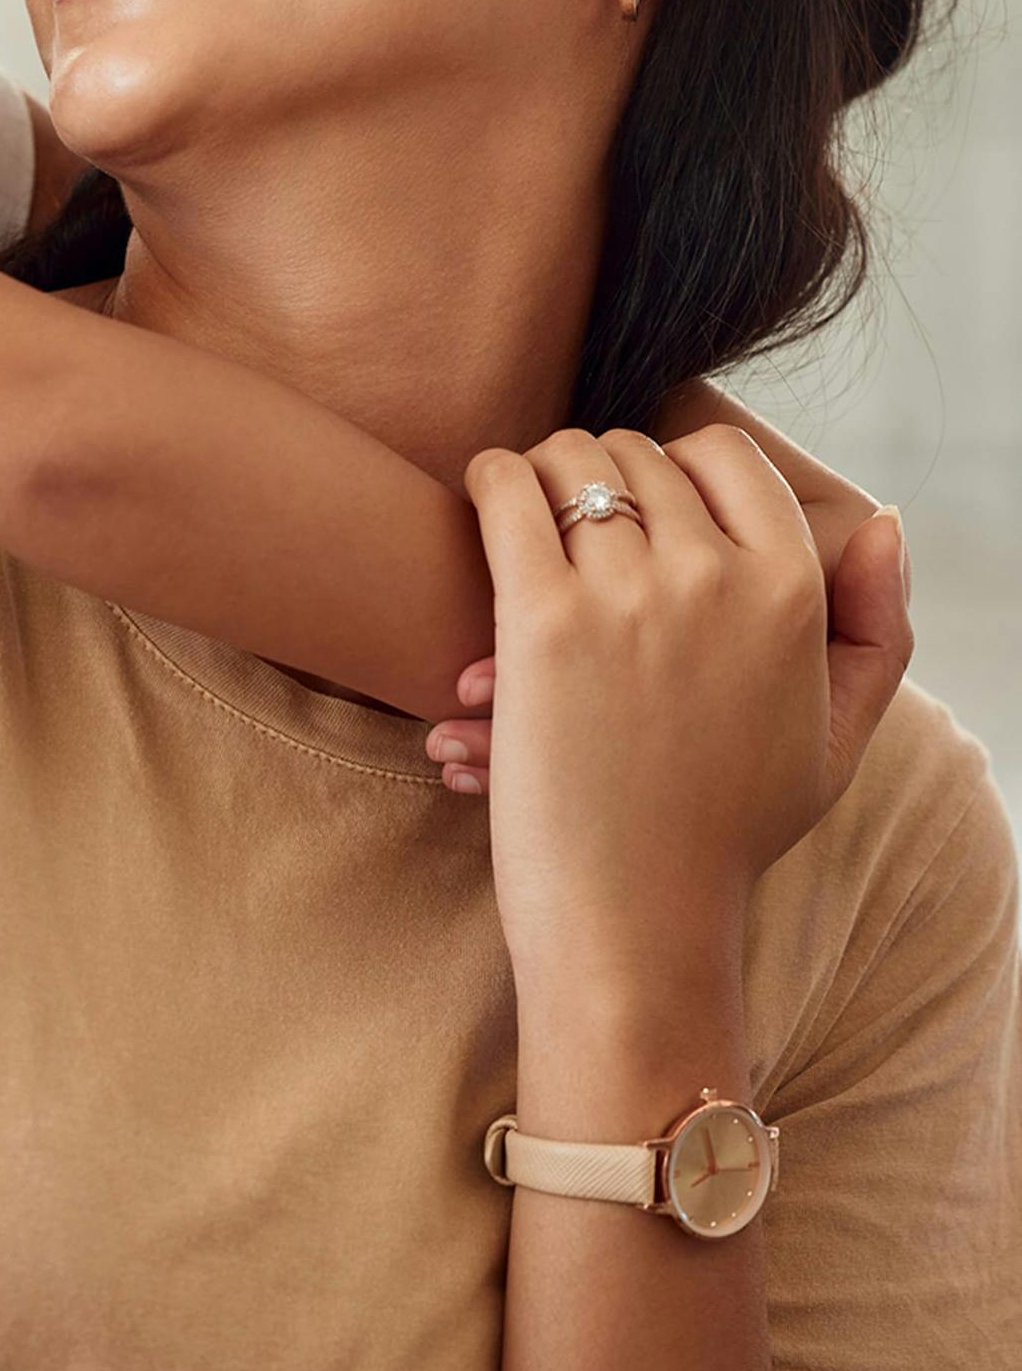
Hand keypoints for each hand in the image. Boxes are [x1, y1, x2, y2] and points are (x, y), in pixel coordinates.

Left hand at [454, 424, 913, 1002]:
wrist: (636, 916)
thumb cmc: (725, 828)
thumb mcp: (835, 734)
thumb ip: (876, 624)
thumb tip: (884, 518)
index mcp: (793, 593)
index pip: (726, 455)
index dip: (677, 466)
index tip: (644, 504)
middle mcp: (718, 578)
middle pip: (636, 454)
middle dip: (599, 476)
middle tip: (572, 518)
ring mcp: (629, 594)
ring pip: (570, 459)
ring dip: (540, 475)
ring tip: (524, 512)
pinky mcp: (541, 619)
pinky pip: (506, 491)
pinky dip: (489, 480)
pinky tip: (485, 501)